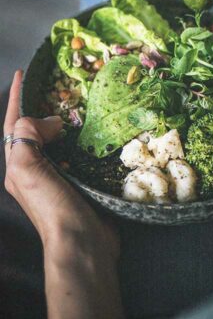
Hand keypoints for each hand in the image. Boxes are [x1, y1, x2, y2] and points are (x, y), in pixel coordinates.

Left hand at [3, 70, 118, 257]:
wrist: (81, 244)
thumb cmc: (52, 208)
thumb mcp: (28, 168)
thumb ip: (28, 137)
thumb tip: (52, 120)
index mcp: (18, 166)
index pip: (14, 124)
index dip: (17, 98)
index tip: (23, 73)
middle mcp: (34, 171)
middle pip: (33, 131)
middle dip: (39, 108)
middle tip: (55, 88)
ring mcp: (58, 178)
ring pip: (56, 142)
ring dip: (63, 123)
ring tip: (75, 105)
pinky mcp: (81, 184)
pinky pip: (78, 154)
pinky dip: (82, 140)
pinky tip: (94, 134)